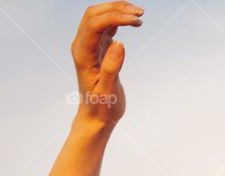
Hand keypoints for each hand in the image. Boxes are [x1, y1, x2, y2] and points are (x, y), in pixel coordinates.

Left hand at [71, 2, 144, 127]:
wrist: (96, 117)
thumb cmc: (102, 108)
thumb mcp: (108, 92)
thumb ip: (111, 68)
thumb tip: (119, 43)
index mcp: (83, 54)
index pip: (95, 24)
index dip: (115, 17)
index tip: (136, 20)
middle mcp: (83, 46)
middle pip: (94, 14)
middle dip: (116, 8)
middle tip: (140, 12)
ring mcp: (90, 46)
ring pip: (99, 17)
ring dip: (118, 11)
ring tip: (139, 15)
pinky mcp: (99, 49)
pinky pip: (105, 26)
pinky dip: (119, 19)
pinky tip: (132, 22)